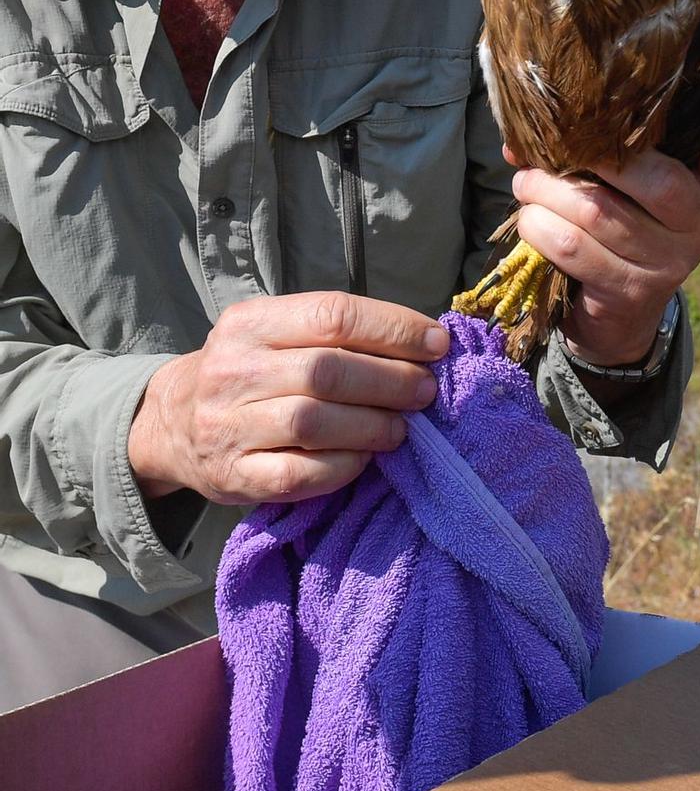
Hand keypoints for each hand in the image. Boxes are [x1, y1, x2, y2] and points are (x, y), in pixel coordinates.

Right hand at [128, 292, 448, 503]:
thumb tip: (423, 342)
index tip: (436, 344)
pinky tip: (364, 459)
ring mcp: (227, 425)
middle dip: (390, 380)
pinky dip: (342, 467)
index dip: (394, 329)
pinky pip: (297, 475)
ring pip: (313, 422)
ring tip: (401, 428)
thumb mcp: (274, 332)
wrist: (172, 423)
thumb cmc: (250, 371)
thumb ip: (335, 332)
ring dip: (371, 425)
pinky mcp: (232, 476)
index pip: (332, 314)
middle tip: (425, 391)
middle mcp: (233, 369)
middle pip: (327, 370)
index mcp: (250, 322)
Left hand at [510, 74, 699, 366]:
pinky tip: (531, 218)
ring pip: (599, 212)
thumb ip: (594, 152)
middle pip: (657, 180)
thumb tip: (522, 135)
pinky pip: (575, 247)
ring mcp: (671, 261)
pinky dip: (540, 226)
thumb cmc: (617, 229)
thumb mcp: (622, 188)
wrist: (617, 318)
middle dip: (590, 157)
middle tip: (548, 149)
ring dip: (548, 192)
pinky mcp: (633, 291)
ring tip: (527, 182)